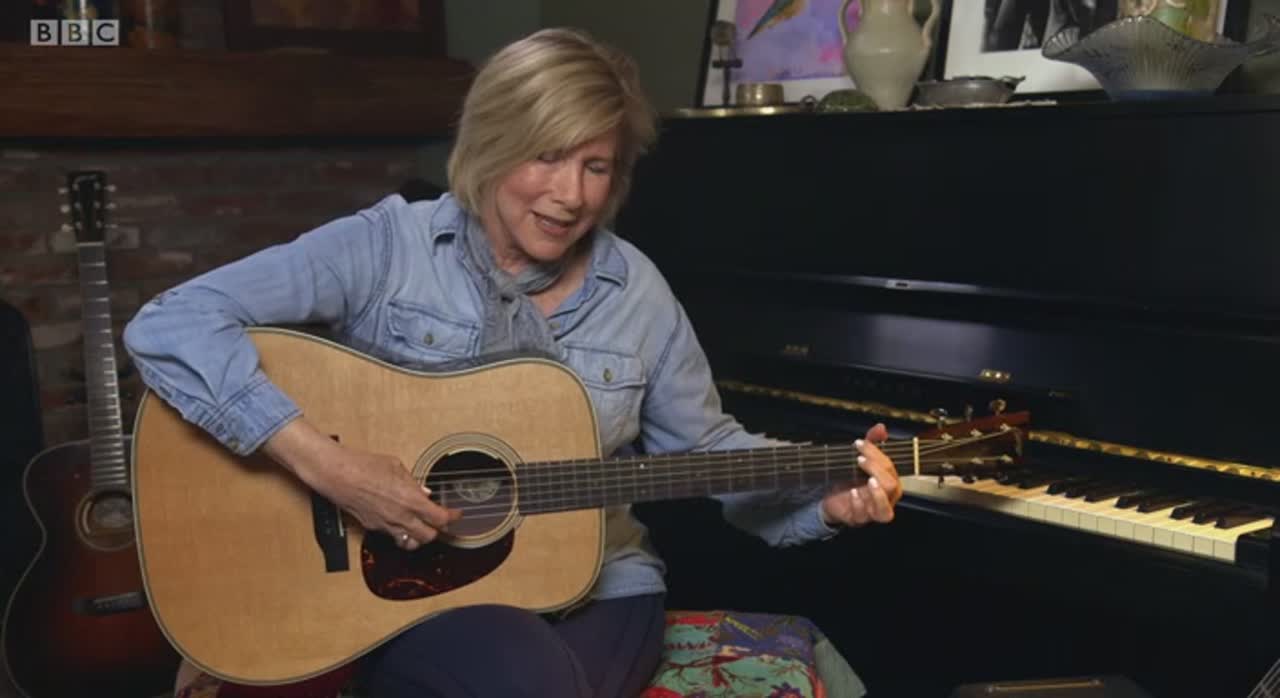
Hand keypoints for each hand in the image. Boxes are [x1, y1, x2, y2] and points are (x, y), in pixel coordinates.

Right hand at [263, 419, 461, 550]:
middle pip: (429, 536)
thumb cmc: (363, 465)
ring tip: (423, 527)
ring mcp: (386, 525)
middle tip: (441, 521)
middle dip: (438, 530)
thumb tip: (424, 492)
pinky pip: (392, 536)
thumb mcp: (396, 466)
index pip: (440, 518)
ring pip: (410, 542)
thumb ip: (413, 482)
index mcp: (411, 500)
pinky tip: (401, 523)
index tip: (457, 514)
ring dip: (419, 537)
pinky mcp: (372, 527)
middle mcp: (401, 517)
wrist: (336, 474)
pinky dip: (401, 533)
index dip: (452, 518)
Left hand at [821, 423, 901, 526]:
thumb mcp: (861, 458)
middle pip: (891, 485)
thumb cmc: (850, 478)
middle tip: (860, 460)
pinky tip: (852, 492)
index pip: (890, 467)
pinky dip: (858, 503)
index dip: (876, 454)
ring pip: (885, 510)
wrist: (831, 497)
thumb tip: (881, 428)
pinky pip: (863, 516)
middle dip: (876, 470)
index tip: (860, 444)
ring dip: (876, 493)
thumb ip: (872, 443)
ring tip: (868, 480)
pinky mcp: (858, 519)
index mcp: (890, 482)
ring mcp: (872, 511)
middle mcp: (885, 499)